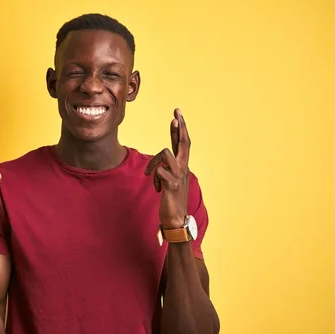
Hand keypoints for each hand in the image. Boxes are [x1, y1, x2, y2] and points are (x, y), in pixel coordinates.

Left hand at [144, 108, 190, 228]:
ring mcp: (179, 176)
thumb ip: (166, 169)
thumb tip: (160, 161)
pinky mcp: (172, 184)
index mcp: (182, 166)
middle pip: (183, 143)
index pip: (182, 143)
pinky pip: (159, 171)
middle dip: (179, 127)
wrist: (176, 219)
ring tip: (151, 177)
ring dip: (153, 163)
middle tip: (176, 114)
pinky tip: (156, 189)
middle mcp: (183, 168)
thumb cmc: (171, 200)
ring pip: (164, 154)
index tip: (177, 114)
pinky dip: (154, 178)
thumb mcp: (168, 181)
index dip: (180, 128)